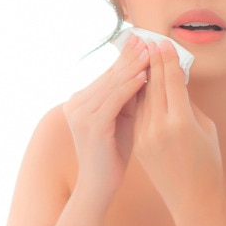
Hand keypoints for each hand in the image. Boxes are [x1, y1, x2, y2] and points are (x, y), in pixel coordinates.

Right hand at [62, 33, 149, 197]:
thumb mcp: (120, 120)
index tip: (141, 41)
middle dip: (130, 56)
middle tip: (147, 39)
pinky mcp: (90, 124)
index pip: (106, 74)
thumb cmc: (112, 155)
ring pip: (112, 84)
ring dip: (133, 66)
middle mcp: (75, 104)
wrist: (99, 186)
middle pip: (109, 75)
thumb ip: (128, 98)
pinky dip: (130, 86)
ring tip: (150, 52)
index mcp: (79, 102)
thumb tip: (146, 71)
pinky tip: (144, 76)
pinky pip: (114, 99)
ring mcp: (80, 114)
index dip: (124, 57)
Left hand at [133, 41, 223, 221]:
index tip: (163, 43)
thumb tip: (175, 85)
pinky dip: (139, 97)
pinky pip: (138, 114)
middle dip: (153, 63)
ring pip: (142, 99)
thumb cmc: (209, 165)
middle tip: (151, 41)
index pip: (172, 82)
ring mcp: (146, 137)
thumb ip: (189, 106)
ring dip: (143, 77)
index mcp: (181, 123)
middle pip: (154, 86)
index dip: (168, 60)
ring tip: (143, 57)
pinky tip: (139, 83)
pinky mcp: (139, 144)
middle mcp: (160, 128)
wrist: (193, 202)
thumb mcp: (206, 130)